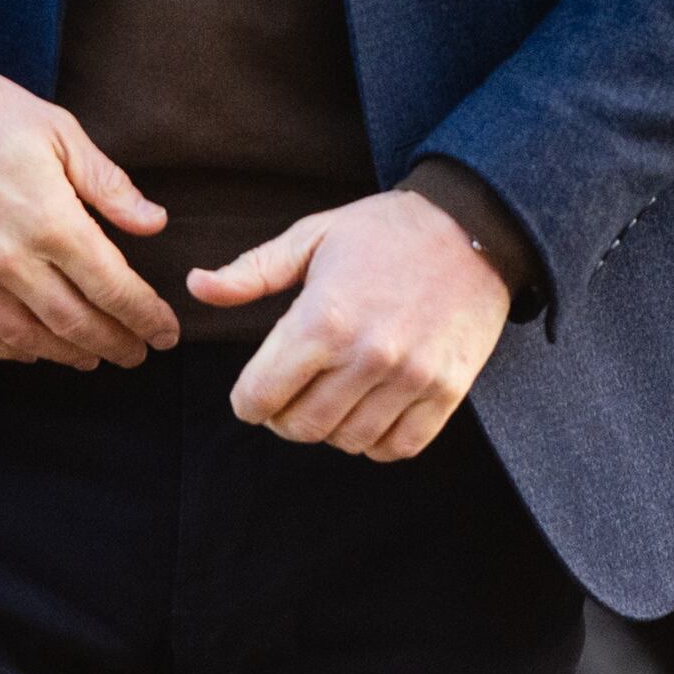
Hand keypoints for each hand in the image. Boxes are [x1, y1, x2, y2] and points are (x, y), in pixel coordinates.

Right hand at [0, 41, 178, 369]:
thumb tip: (155, 224)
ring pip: (26, 337)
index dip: (143, 315)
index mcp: (48, 218)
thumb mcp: (60, 131)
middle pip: (73, 321)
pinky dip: (9, 350)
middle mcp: (5, 258)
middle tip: (139, 355)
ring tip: (94, 357)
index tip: (166, 333)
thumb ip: (108, 185)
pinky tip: (34, 350)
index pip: (111, 286)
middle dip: (114, 343)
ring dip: (66, 354)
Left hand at [192, 189, 511, 460]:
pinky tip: (372, 409)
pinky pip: (397, 447)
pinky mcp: (447, 390)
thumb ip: (253, 271)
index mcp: (325, 317)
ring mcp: (411, 377)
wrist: (477, 225)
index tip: (255, 391)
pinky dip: (377, 440)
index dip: (248, 399)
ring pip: (346, 441)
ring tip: (336, 395)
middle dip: (284, 416)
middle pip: (300, 427)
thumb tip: (197, 287)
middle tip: (294, 392)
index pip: (259, 397)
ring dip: (332, 427)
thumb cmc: (387, 230)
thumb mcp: (315, 236)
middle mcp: (367, 354)